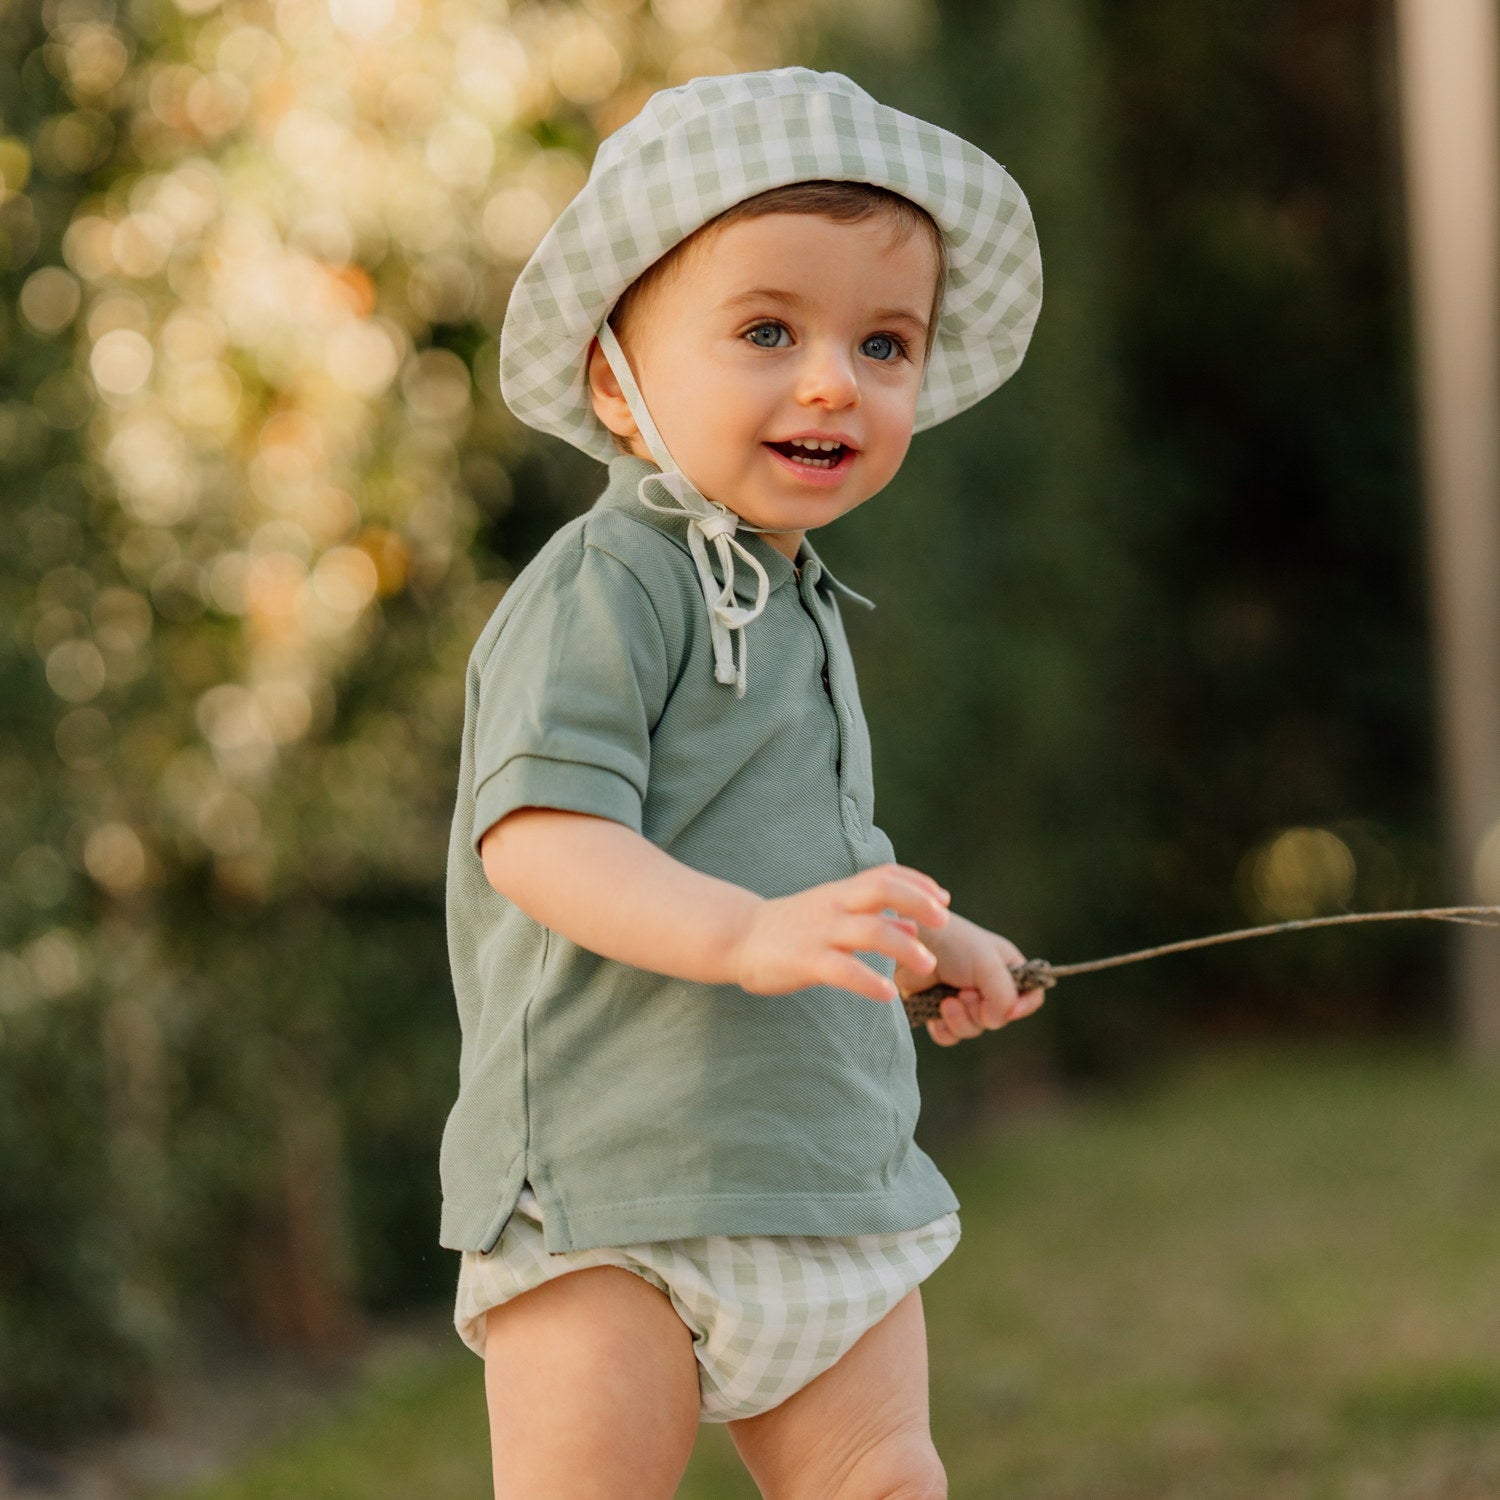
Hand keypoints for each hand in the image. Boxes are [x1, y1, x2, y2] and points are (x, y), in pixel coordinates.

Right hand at [731, 863, 950, 1001]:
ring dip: (904, 946)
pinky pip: (843, 970)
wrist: (738, 937)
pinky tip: (888, 994)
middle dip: (918, 900)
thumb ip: (875, 919)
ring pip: (870, 930)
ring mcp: (820, 932)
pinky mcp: (805, 960)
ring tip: (929, 965)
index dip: (919, 883)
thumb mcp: (834, 915)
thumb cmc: (792, 926)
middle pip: (883, 889)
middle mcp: (835, 906)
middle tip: (945, 921)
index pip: (886, 875)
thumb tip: (914, 925)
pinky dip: (869, 981)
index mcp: (842, 893)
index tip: (944, 900)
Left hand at [895, 910, 1046, 1045]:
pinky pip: (950, 1036)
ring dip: (961, 1020)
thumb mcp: (987, 964)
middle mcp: (987, 986)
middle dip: (980, 1011)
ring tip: (946, 1000)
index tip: (1009, 1010)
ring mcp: (963, 999)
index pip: (1031, 996)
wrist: (910, 940)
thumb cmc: (953, 943)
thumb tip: (1000, 1020)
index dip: (1024, 1007)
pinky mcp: (938, 1009)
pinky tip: (936, 1014)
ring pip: (974, 1030)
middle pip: (999, 1019)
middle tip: (965, 993)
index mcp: (1007, 969)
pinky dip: (944, 1029)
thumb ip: (1003, 994)